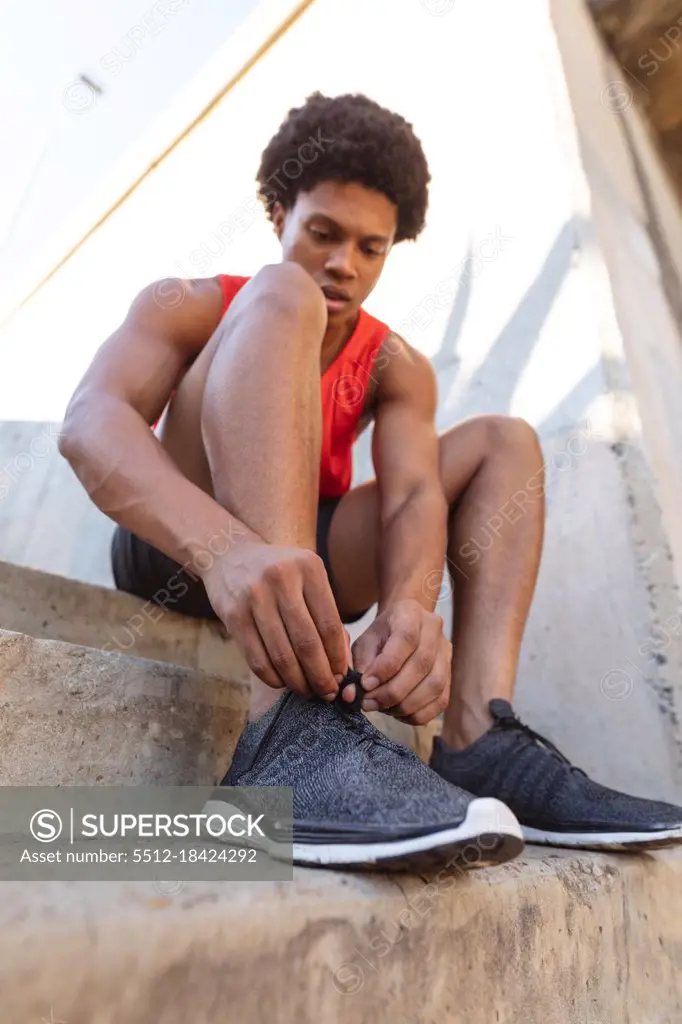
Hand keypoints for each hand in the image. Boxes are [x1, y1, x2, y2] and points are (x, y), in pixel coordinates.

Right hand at [202, 539, 350, 699]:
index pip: (330, 625)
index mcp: (309, 567)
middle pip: (307, 643)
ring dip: (298, 682)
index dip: (338, 658)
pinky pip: (256, 659)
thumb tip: (340, 664)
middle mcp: (282, 578)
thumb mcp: (307, 578)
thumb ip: (325, 614)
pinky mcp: (233, 615)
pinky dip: (272, 678)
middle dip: (321, 676)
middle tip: (328, 693)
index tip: (342, 677)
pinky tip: (282, 682)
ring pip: (282, 655)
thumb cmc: (280, 575)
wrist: (230, 556)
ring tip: (307, 691)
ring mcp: (255, 596)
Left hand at [352, 598, 451, 724]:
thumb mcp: (365, 642)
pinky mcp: (450, 675)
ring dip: (405, 704)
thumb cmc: (382, 635)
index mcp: (410, 614)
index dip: (385, 667)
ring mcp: (446, 653)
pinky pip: (440, 701)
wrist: (405, 626)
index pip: (405, 639)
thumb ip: (359, 666)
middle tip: (369, 703)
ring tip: (382, 708)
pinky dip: (418, 713)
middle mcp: (434, 631)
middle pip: (421, 665)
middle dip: (392, 691)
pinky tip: (398, 712)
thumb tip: (352, 695)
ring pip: (434, 685)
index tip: (365, 685)